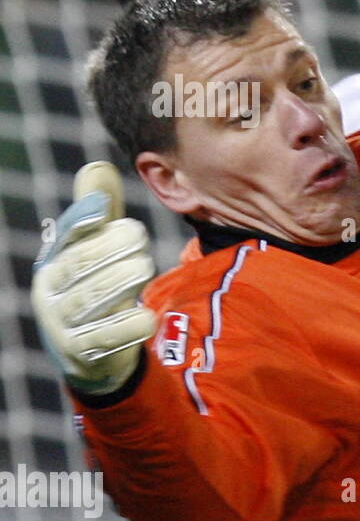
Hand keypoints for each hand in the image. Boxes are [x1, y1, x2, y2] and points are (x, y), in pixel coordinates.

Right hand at [32, 162, 156, 395]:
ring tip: (143, 266)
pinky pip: (107, 337)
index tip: (102, 207)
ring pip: (91, 298)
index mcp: (54, 262)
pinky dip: (129, 325)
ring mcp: (65, 324)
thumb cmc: (96, 286)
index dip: (83, 220)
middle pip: (80, 264)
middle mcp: (52, 291)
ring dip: (120, 280)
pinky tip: (147, 317)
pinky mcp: (84, 352)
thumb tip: (99, 166)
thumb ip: (101, 214)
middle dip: (112, 247)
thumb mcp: (96, 250)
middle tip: (139, 237)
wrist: (93, 354)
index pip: (67, 237)